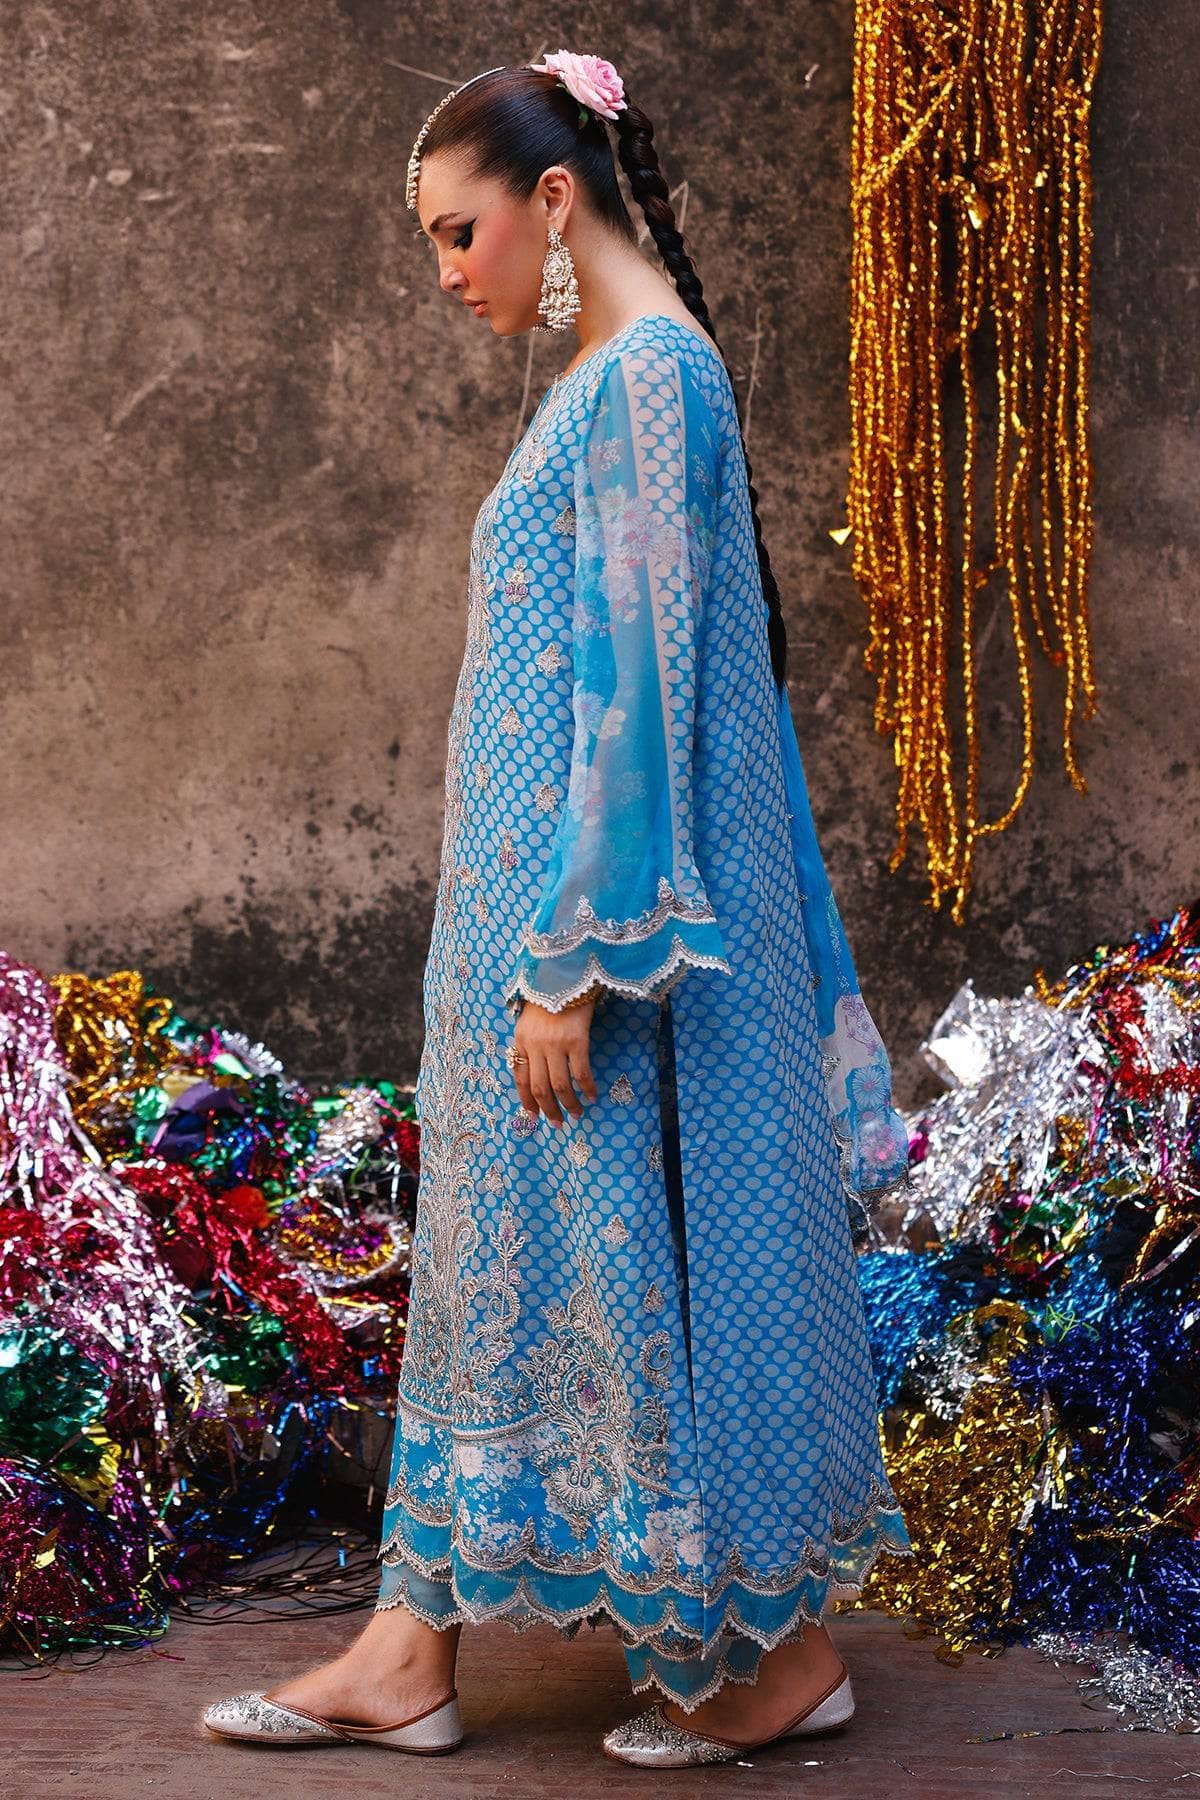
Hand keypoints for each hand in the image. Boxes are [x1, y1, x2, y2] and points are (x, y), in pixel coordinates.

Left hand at [511, 994, 598, 1125]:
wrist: (566, 973)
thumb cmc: (550, 995)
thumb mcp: (530, 1019)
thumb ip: (530, 1042)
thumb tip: (535, 1068)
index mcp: (520, 1040)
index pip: (520, 1078)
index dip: (526, 1100)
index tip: (533, 1116)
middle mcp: (535, 1045)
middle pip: (539, 1088)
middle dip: (548, 1110)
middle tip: (557, 1124)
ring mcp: (556, 1044)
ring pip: (560, 1085)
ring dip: (568, 1104)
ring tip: (576, 1114)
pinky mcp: (577, 1041)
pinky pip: (581, 1073)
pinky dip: (587, 1088)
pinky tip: (593, 1096)